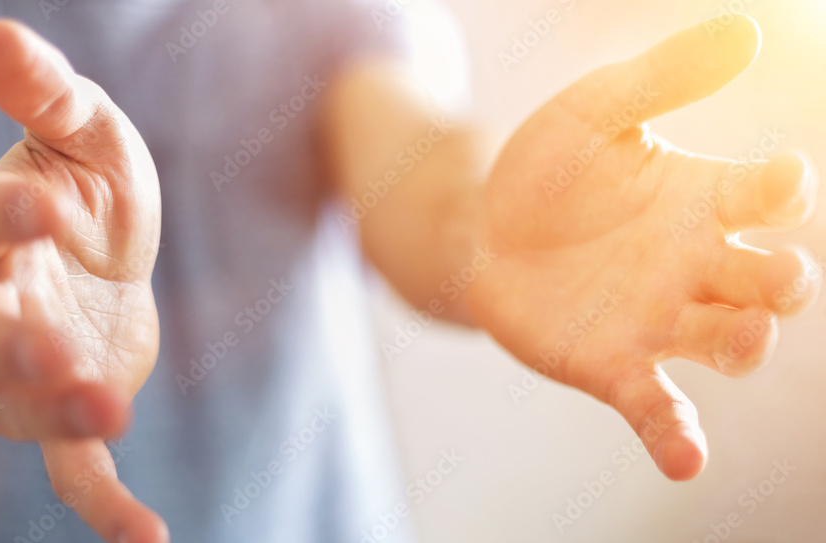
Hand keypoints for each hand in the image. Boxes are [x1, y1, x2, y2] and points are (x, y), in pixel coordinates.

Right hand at [0, 20, 166, 541]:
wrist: (60, 255)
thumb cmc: (67, 190)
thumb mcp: (75, 131)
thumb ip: (45, 94)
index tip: (34, 206)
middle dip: (5, 347)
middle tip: (49, 351)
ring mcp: (32, 363)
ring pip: (17, 406)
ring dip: (55, 414)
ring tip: (107, 411)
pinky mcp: (73, 403)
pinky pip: (75, 465)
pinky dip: (106, 504)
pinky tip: (149, 540)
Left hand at [466, 16, 818, 479]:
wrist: (481, 227)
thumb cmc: (546, 170)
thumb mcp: (593, 111)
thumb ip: (661, 78)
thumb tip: (748, 30)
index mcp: (704, 199)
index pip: (770, 196)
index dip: (783, 189)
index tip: (777, 181)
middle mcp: (697, 265)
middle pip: (771, 281)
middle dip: (785, 282)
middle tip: (779, 278)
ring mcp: (659, 321)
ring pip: (729, 343)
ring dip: (747, 346)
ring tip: (744, 339)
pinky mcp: (613, 366)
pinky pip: (656, 407)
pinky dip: (675, 437)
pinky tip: (687, 462)